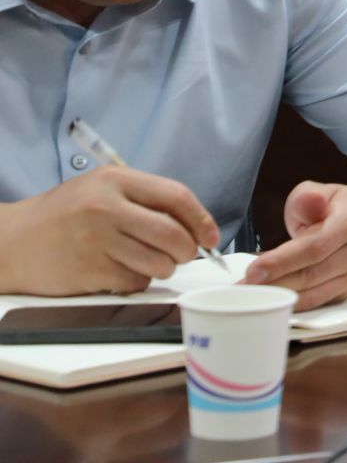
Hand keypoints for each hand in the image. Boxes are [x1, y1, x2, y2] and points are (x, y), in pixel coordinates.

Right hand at [0, 165, 216, 295]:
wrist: (10, 242)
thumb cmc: (62, 215)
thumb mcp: (101, 188)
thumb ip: (145, 198)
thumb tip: (194, 224)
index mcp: (115, 181)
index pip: (177, 197)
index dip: (201, 220)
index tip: (211, 236)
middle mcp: (106, 208)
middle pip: (173, 234)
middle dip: (187, 250)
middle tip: (182, 254)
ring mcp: (97, 241)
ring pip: (159, 263)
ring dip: (162, 267)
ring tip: (142, 260)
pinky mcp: (89, 271)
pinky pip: (136, 281)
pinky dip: (136, 280)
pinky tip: (117, 270)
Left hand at [245, 182, 346, 309]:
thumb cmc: (333, 207)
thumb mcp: (321, 192)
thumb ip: (308, 197)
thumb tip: (310, 201)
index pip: (315, 245)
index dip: (282, 261)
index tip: (252, 270)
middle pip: (313, 273)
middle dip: (274, 282)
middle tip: (242, 287)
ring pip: (315, 293)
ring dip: (280, 297)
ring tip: (251, 295)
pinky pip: (319, 301)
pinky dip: (293, 304)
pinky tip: (271, 302)